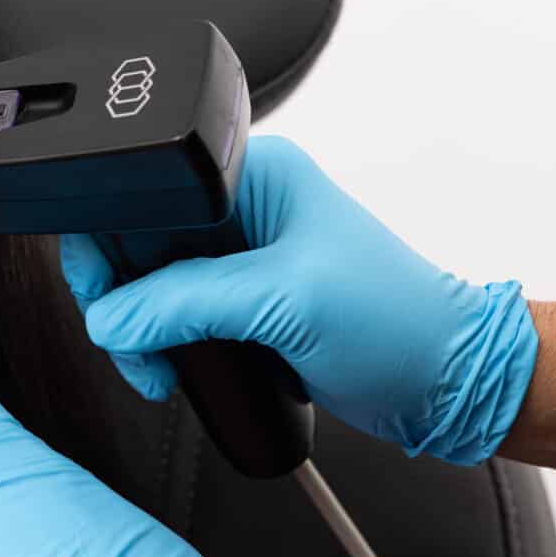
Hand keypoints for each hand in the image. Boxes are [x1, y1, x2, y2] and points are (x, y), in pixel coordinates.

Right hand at [59, 135, 538, 465]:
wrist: (448, 382)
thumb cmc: (399, 322)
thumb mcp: (285, 302)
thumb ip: (187, 303)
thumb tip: (113, 316)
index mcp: (253, 175)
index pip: (148, 190)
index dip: (112, 242)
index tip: (107, 297)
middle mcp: (242, 207)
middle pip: (138, 240)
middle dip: (124, 298)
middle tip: (132, 343)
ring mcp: (241, 256)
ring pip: (150, 284)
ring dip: (141, 330)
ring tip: (155, 368)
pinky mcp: (243, 300)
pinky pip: (174, 314)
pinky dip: (163, 345)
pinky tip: (173, 369)